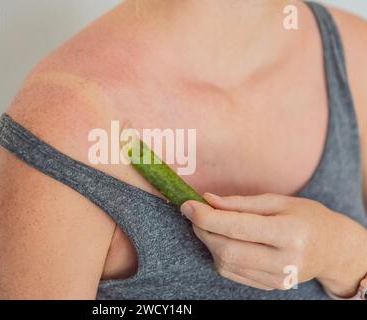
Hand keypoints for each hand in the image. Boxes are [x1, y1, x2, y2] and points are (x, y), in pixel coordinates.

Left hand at [181, 193, 366, 295]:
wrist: (333, 248)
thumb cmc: (306, 217)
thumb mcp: (278, 201)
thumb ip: (240, 203)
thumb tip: (207, 200)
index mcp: (289, 234)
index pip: (237, 228)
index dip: (206, 217)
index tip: (187, 205)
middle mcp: (284, 261)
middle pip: (226, 250)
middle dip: (203, 230)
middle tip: (195, 213)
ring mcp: (277, 279)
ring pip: (225, 264)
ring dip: (209, 242)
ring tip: (211, 224)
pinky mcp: (270, 287)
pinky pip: (232, 273)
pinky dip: (220, 255)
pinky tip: (224, 240)